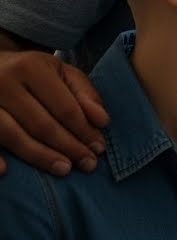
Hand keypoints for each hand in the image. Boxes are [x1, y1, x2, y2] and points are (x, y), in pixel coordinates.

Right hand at [0, 49, 107, 176]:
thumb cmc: (31, 71)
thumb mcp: (60, 72)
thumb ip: (84, 93)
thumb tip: (102, 121)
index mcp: (30, 68)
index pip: (64, 107)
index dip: (84, 131)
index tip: (99, 148)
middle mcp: (3, 82)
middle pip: (41, 124)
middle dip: (68, 147)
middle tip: (88, 165)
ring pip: (12, 136)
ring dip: (40, 156)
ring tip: (64, 169)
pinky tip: (6, 171)